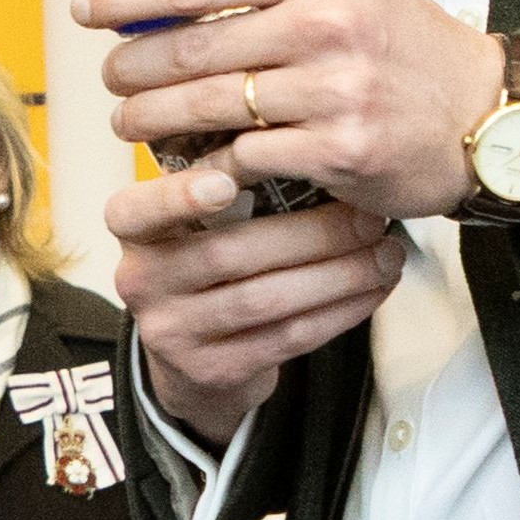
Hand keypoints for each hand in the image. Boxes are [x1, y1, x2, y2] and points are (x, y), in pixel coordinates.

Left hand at [73, 0, 508, 220]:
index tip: (86, 5)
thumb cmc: (401, 43)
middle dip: (128, 68)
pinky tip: (189, 164)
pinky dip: (207, 165)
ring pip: (204, 107)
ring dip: (148, 119)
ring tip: (128, 121)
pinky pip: (242, 159)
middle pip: (188, 49)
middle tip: (109, 77)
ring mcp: (335, 89)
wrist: (485, 114)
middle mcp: (329, 23)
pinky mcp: (338, 149)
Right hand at [104, 163, 410, 439]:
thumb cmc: (211, 266)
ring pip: (265, 300)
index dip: (178, 197)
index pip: (136, 211)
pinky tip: (372, 290)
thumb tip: (313, 149)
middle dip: (312, 235)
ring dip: (339, 275)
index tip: (224, 180)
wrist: (193, 360)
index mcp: (134, 232)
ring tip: (386, 254)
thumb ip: (228, 189)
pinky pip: (286, 338)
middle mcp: (141, 282)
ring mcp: (172, 332)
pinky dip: (339, 312)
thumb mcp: (196, 224)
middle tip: (369, 218)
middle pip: (229, 255)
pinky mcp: (213, 370)